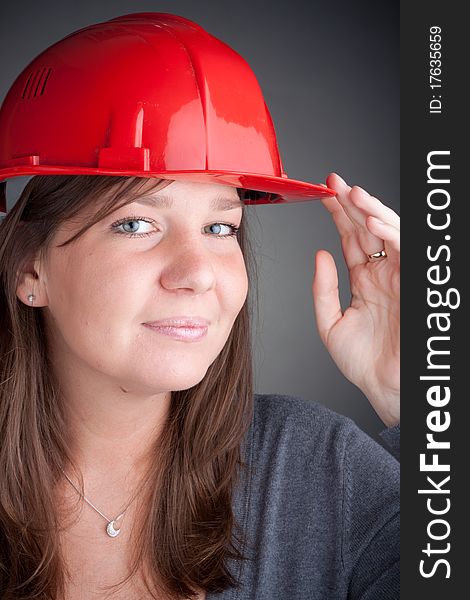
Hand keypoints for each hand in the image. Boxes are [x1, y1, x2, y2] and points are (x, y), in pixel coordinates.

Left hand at [312, 173, 399, 426]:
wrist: (385, 387)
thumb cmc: (364, 362)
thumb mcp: (331, 324)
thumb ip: (324, 290)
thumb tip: (320, 255)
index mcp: (364, 280)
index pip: (350, 239)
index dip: (337, 216)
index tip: (321, 195)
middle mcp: (382, 273)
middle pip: (367, 229)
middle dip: (352, 204)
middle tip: (333, 182)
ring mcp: (399, 275)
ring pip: (388, 232)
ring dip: (371, 210)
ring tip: (351, 193)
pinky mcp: (413, 281)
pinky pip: (403, 250)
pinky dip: (389, 232)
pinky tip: (371, 220)